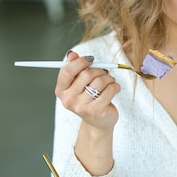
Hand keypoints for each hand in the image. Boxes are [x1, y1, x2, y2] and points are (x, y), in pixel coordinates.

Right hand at [55, 51, 120, 175]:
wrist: (99, 122)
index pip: (67, 71)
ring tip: (110, 82)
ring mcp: (82, 107)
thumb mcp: (79, 84)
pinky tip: (115, 89)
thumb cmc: (89, 99)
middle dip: (98, 70)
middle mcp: (69, 100)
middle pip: (86, 74)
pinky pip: (109, 90)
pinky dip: (115, 86)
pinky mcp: (96, 111)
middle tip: (104, 73)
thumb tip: (72, 54)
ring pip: (99, 81)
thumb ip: (75, 69)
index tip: (90, 60)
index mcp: (61, 91)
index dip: (80, 62)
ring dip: (109, 78)